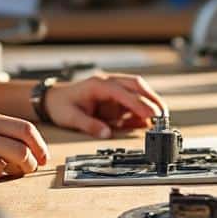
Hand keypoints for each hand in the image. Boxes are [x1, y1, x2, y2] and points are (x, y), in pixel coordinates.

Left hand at [43, 73, 166, 139]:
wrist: (53, 99)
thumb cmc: (61, 105)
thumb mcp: (70, 117)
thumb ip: (89, 125)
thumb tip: (106, 133)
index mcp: (98, 84)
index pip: (122, 92)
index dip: (137, 103)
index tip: (150, 114)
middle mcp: (108, 83)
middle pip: (136, 85)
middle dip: (151, 98)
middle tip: (163, 115)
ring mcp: (113, 90)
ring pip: (138, 91)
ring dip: (150, 103)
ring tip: (160, 119)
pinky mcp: (115, 99)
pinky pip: (132, 102)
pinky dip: (141, 111)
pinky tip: (147, 122)